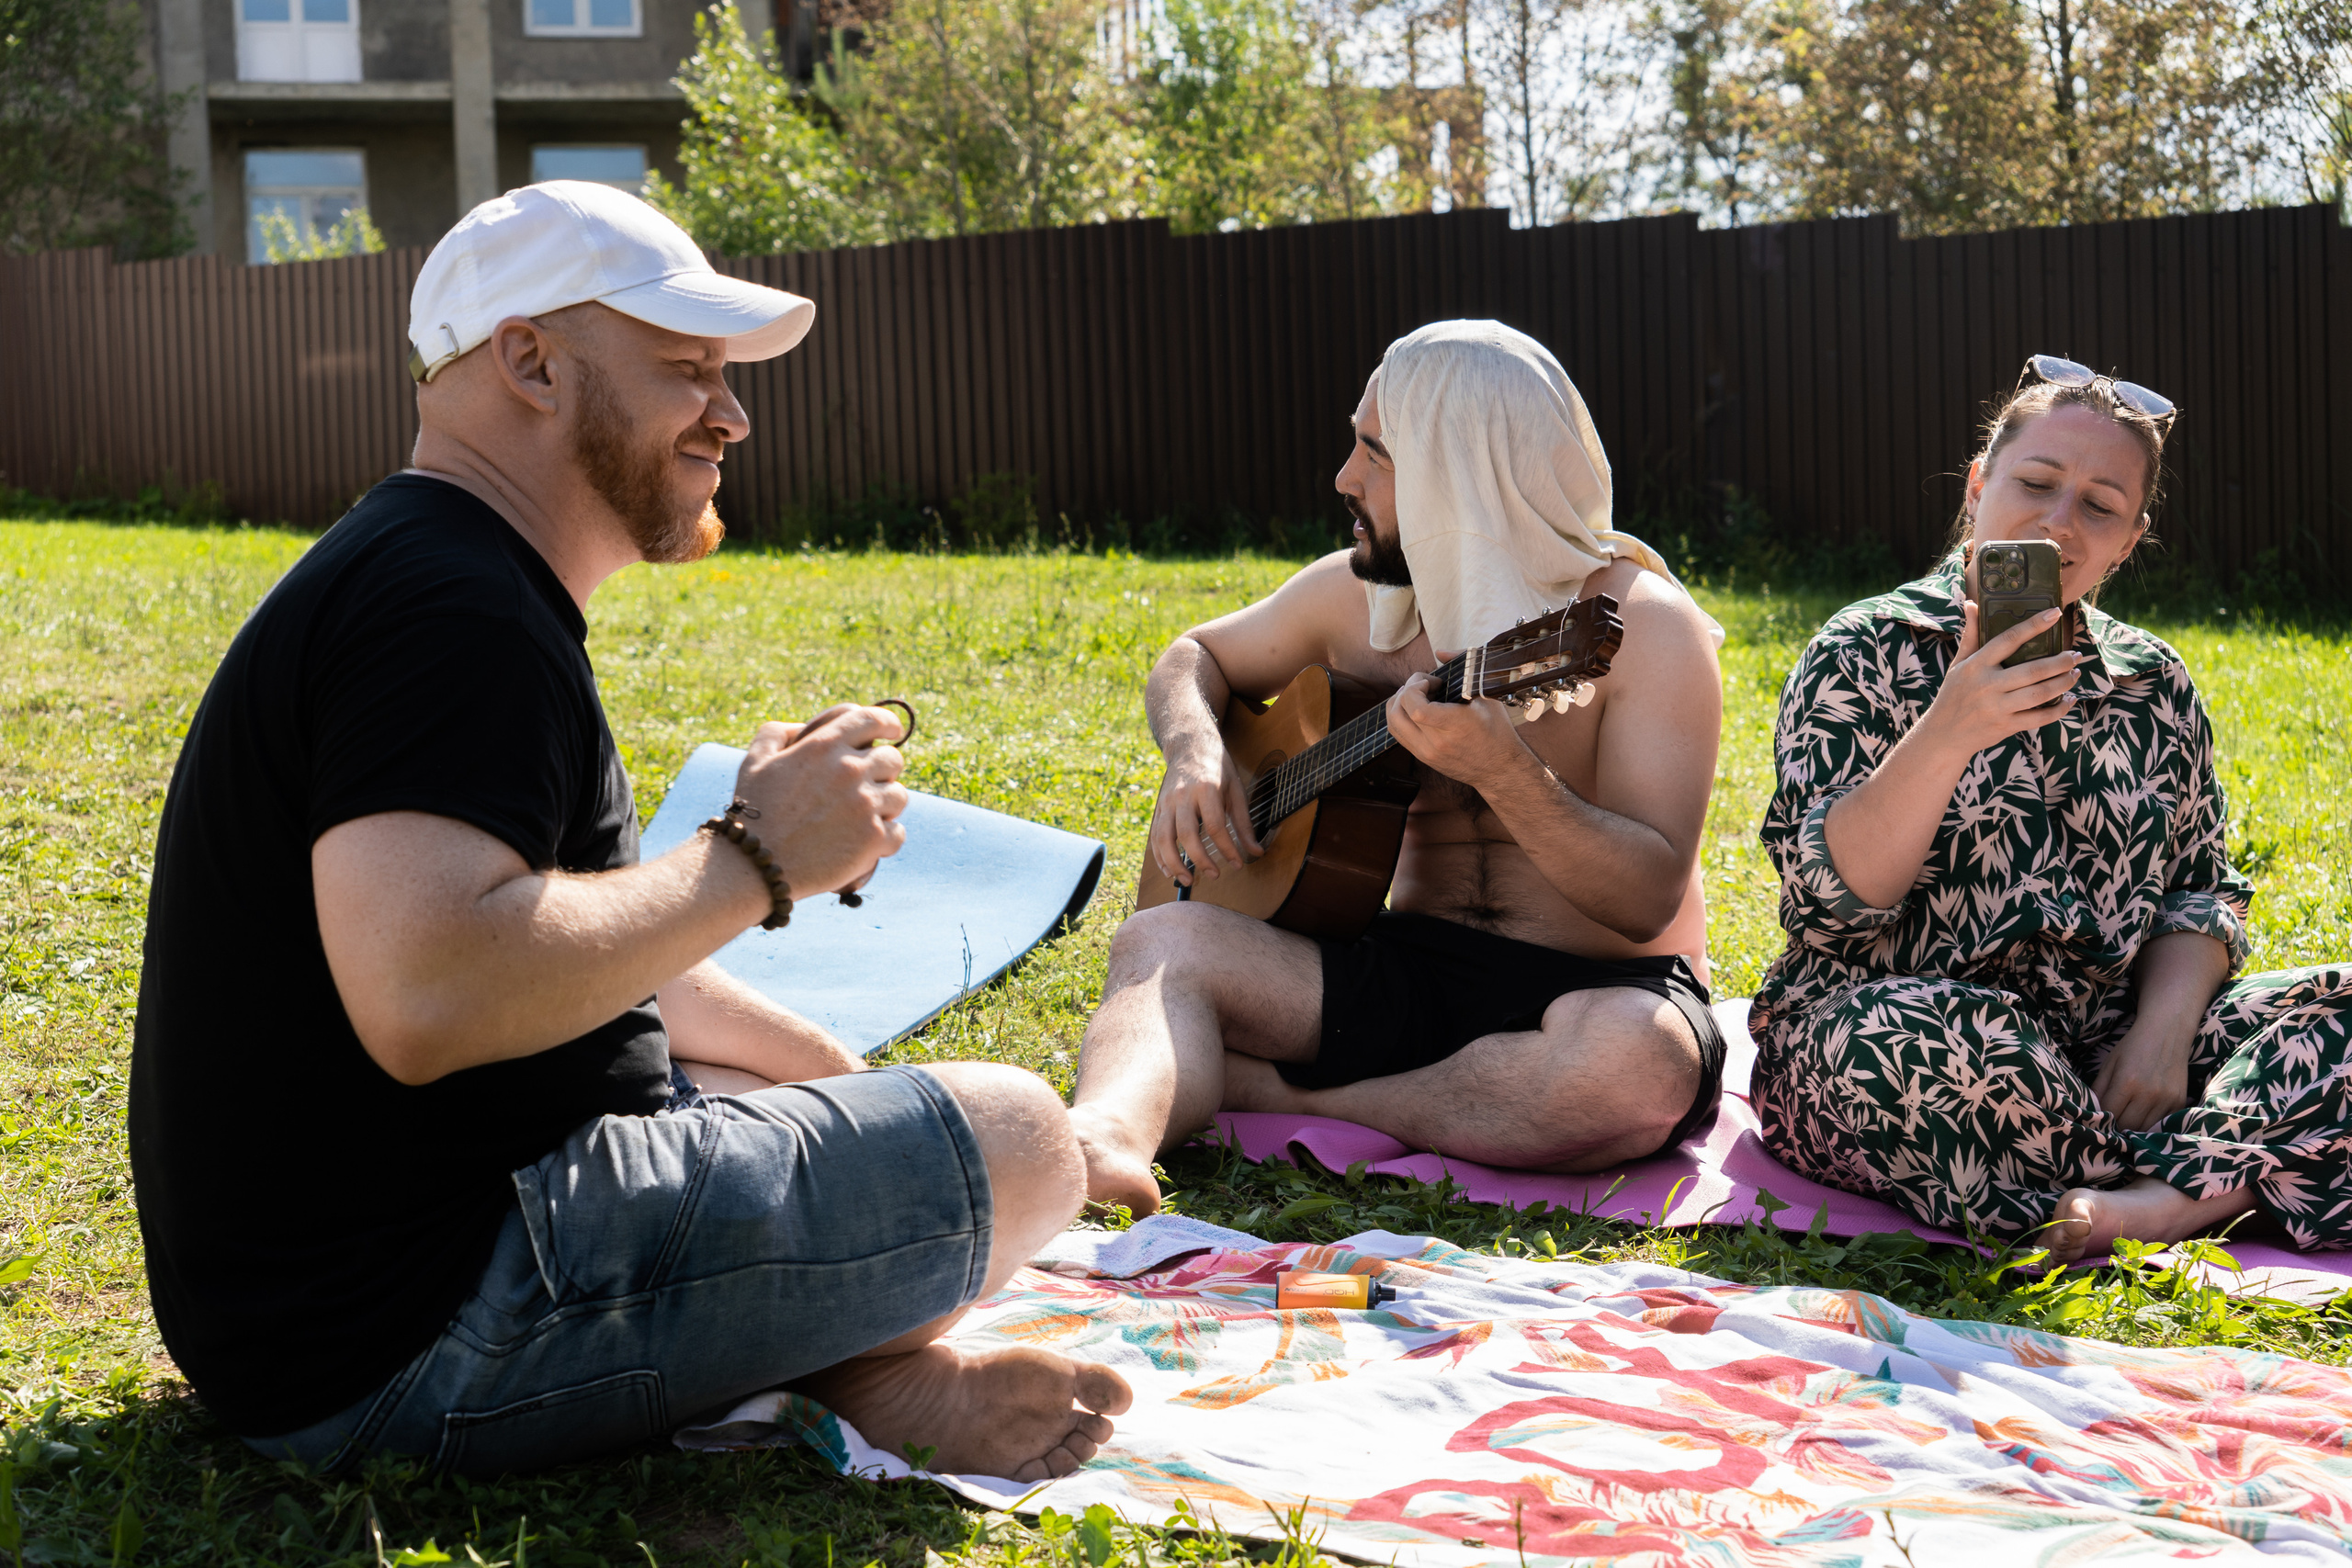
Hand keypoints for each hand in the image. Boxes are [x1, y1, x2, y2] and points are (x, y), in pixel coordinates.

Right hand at [732, 704, 908, 898]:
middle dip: (884, 770)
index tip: (892, 731)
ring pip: (899, 796)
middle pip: (893, 760)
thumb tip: (802, 728)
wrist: (755, 865)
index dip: (888, 723)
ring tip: (864, 817)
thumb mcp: (755, 761)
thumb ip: (777, 733)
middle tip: (869, 786)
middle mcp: (850, 770)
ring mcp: (865, 804)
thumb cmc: (753, 813)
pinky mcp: (873, 839)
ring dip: (886, 805)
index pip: (874, 719)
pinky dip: (887, 838)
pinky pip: (898, 832)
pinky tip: (869, 843)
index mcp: (825, 746)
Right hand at [1150, 742, 1261, 884]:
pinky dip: (1160, 857)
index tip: (1238, 864)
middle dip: (1200, 859)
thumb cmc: (1218, 769)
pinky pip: (1155, 836)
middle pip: (1187, 834)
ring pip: (1164, 837)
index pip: (1215, 826)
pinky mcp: (1158, 807)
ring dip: (1173, 863)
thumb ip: (1244, 824)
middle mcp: (1183, 795)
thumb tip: (1256, 852)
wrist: (1190, 746)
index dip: (1227, 849)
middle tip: (1214, 875)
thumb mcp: (1237, 791)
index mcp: (1206, 788)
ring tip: (1187, 881)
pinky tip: (1169, 871)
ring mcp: (1167, 801)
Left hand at [1385, 663, 1524, 785]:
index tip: (1432, 682)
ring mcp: (1426, 753)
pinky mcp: (1422, 758)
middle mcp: (1435, 743)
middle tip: (1425, 685)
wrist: (1499, 769)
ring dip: (1399, 702)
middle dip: (1406, 689)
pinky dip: (1401, 716)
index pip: (1416, 708)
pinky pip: (1398, 734)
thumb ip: (1466, 667)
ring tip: (1419, 695)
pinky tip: (1417, 709)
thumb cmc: (1497, 731)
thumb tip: (1440, 652)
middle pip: (1398, 712)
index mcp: (1454, 727)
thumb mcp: (1488, 695)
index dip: (1415, 687)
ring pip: (1393, 723)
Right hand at [1916, 603, 2082, 761]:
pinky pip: (2039, 718)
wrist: (1944, 735)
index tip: (2055, 613)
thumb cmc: (1953, 694)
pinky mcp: (2006, 726)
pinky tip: (2068, 700)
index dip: (2033, 625)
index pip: (2008, 640)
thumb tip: (1971, 604)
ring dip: (2063, 683)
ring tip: (2075, 674)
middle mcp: (1987, 685)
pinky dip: (2058, 709)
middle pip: (2033, 671)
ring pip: (2040, 694)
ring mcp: (1997, 708)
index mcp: (1976, 666)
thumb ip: (1971, 635)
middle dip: (2060, 662)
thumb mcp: (1958, 663)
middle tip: (2076, 655)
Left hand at [2091, 1029, 2191, 1132]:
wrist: (2168, 1032)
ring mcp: (2166, 1099)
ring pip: (2145, 1129)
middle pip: (2127, 1126)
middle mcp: (2148, 1094)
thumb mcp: (2110, 1063)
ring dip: (2134, 1128)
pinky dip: (2151, 1124)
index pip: (2109, 1113)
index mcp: (2127, 1082)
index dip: (2102, 1118)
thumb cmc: (2134, 1046)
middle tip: (2113, 1121)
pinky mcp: (2179, 1102)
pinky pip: (2163, 1124)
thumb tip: (2091, 1110)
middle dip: (2117, 1126)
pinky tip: (2145, 1115)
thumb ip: (2099, 1088)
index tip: (2099, 1117)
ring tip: (2128, 1119)